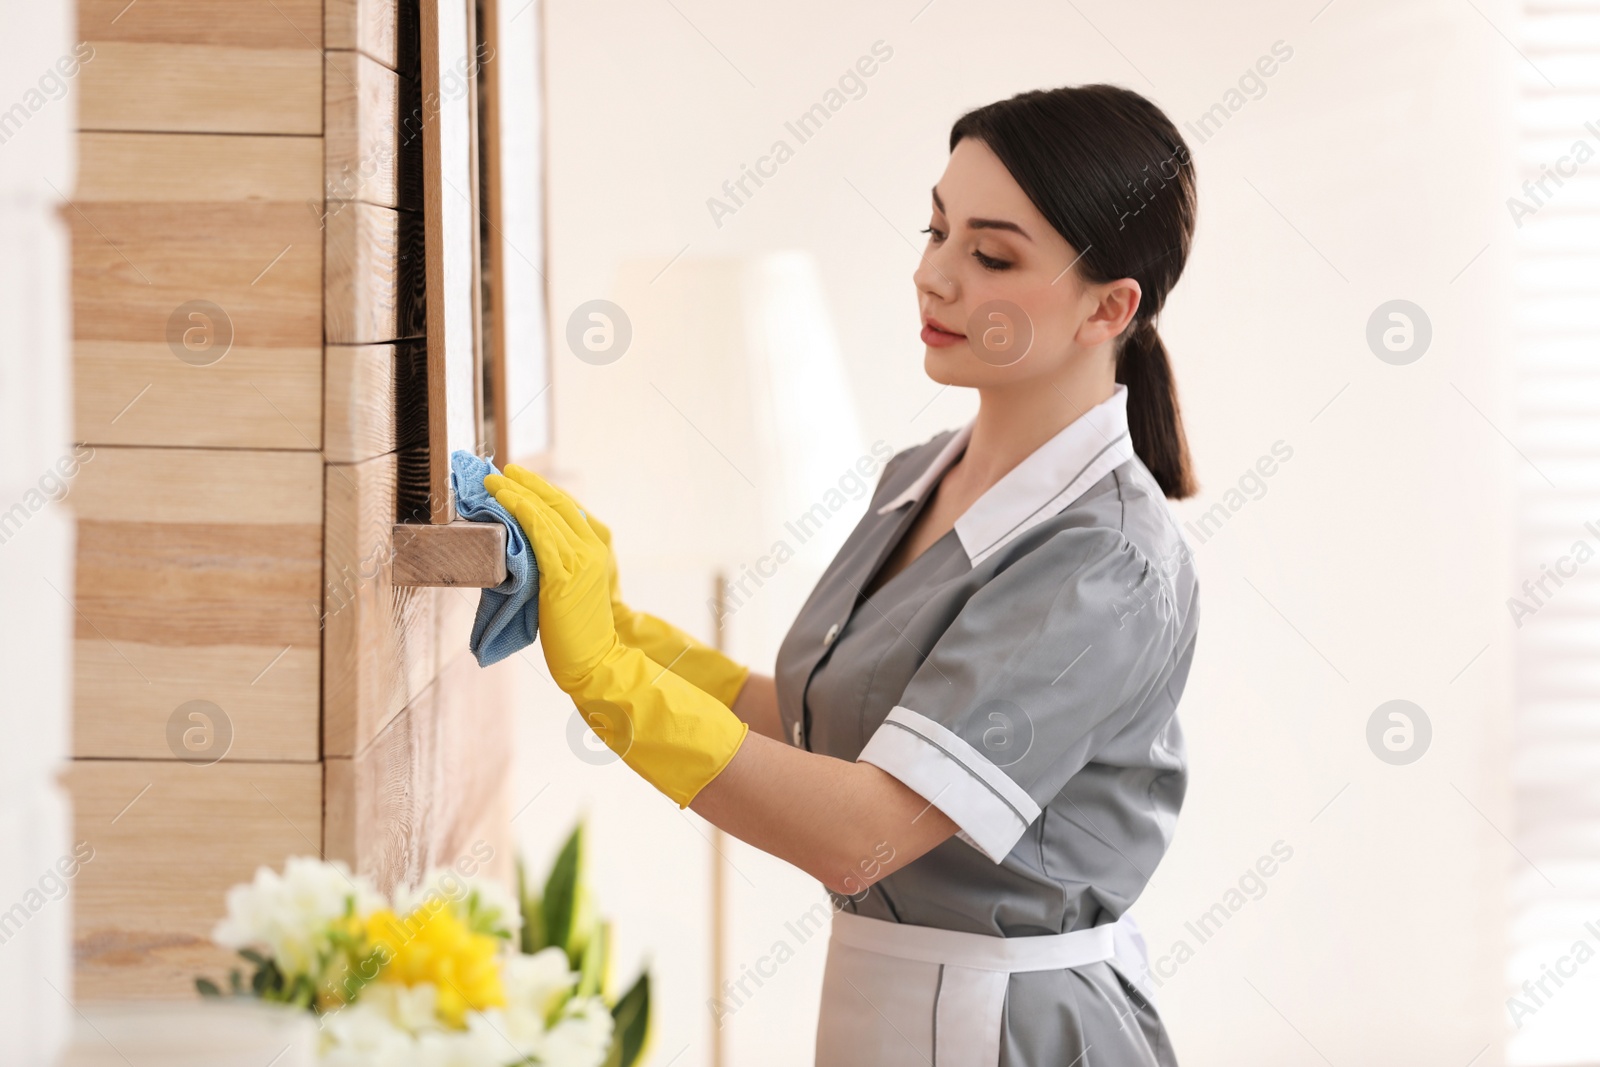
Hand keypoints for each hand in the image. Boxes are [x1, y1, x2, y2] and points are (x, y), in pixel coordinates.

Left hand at [484, 468, 618, 691]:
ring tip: (492, 482)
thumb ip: (556, 563)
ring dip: (516, 492)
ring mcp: (580, 559)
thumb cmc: (576, 631)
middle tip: (501, 471)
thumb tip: (523, 546)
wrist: (595, 659)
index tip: (518, 479)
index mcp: (598, 549)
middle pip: (557, 503)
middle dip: (527, 483)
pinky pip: (540, 532)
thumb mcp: (570, 588)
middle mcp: (592, 548)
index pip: (568, 507)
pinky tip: (505, 500)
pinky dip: (521, 511)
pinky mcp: (564, 573)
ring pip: (545, 513)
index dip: (541, 489)